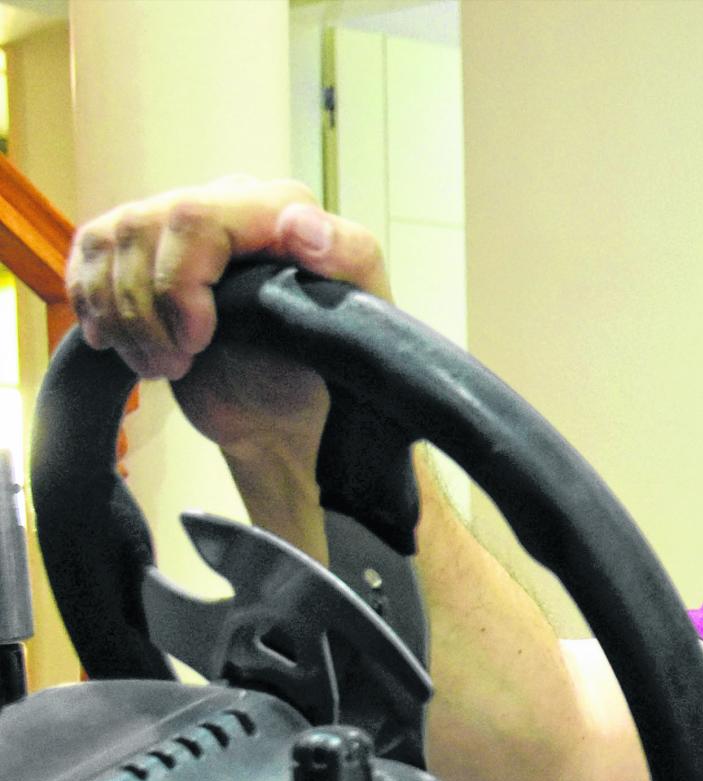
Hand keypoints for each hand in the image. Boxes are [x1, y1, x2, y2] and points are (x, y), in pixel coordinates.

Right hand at [65, 175, 392, 468]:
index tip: (198, 341)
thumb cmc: (330, 365)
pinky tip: (117, 343)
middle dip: (148, 309)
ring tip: (161, 367)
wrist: (290, 408)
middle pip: (143, 228)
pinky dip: (93, 303)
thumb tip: (300, 224)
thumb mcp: (363, 319)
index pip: (196, 217)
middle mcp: (227, 201)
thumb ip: (348, 261)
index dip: (180, 283)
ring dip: (123, 317)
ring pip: (111, 241)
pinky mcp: (143, 250)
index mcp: (279, 207)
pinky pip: (90, 252)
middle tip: (176, 366)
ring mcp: (182, 223)